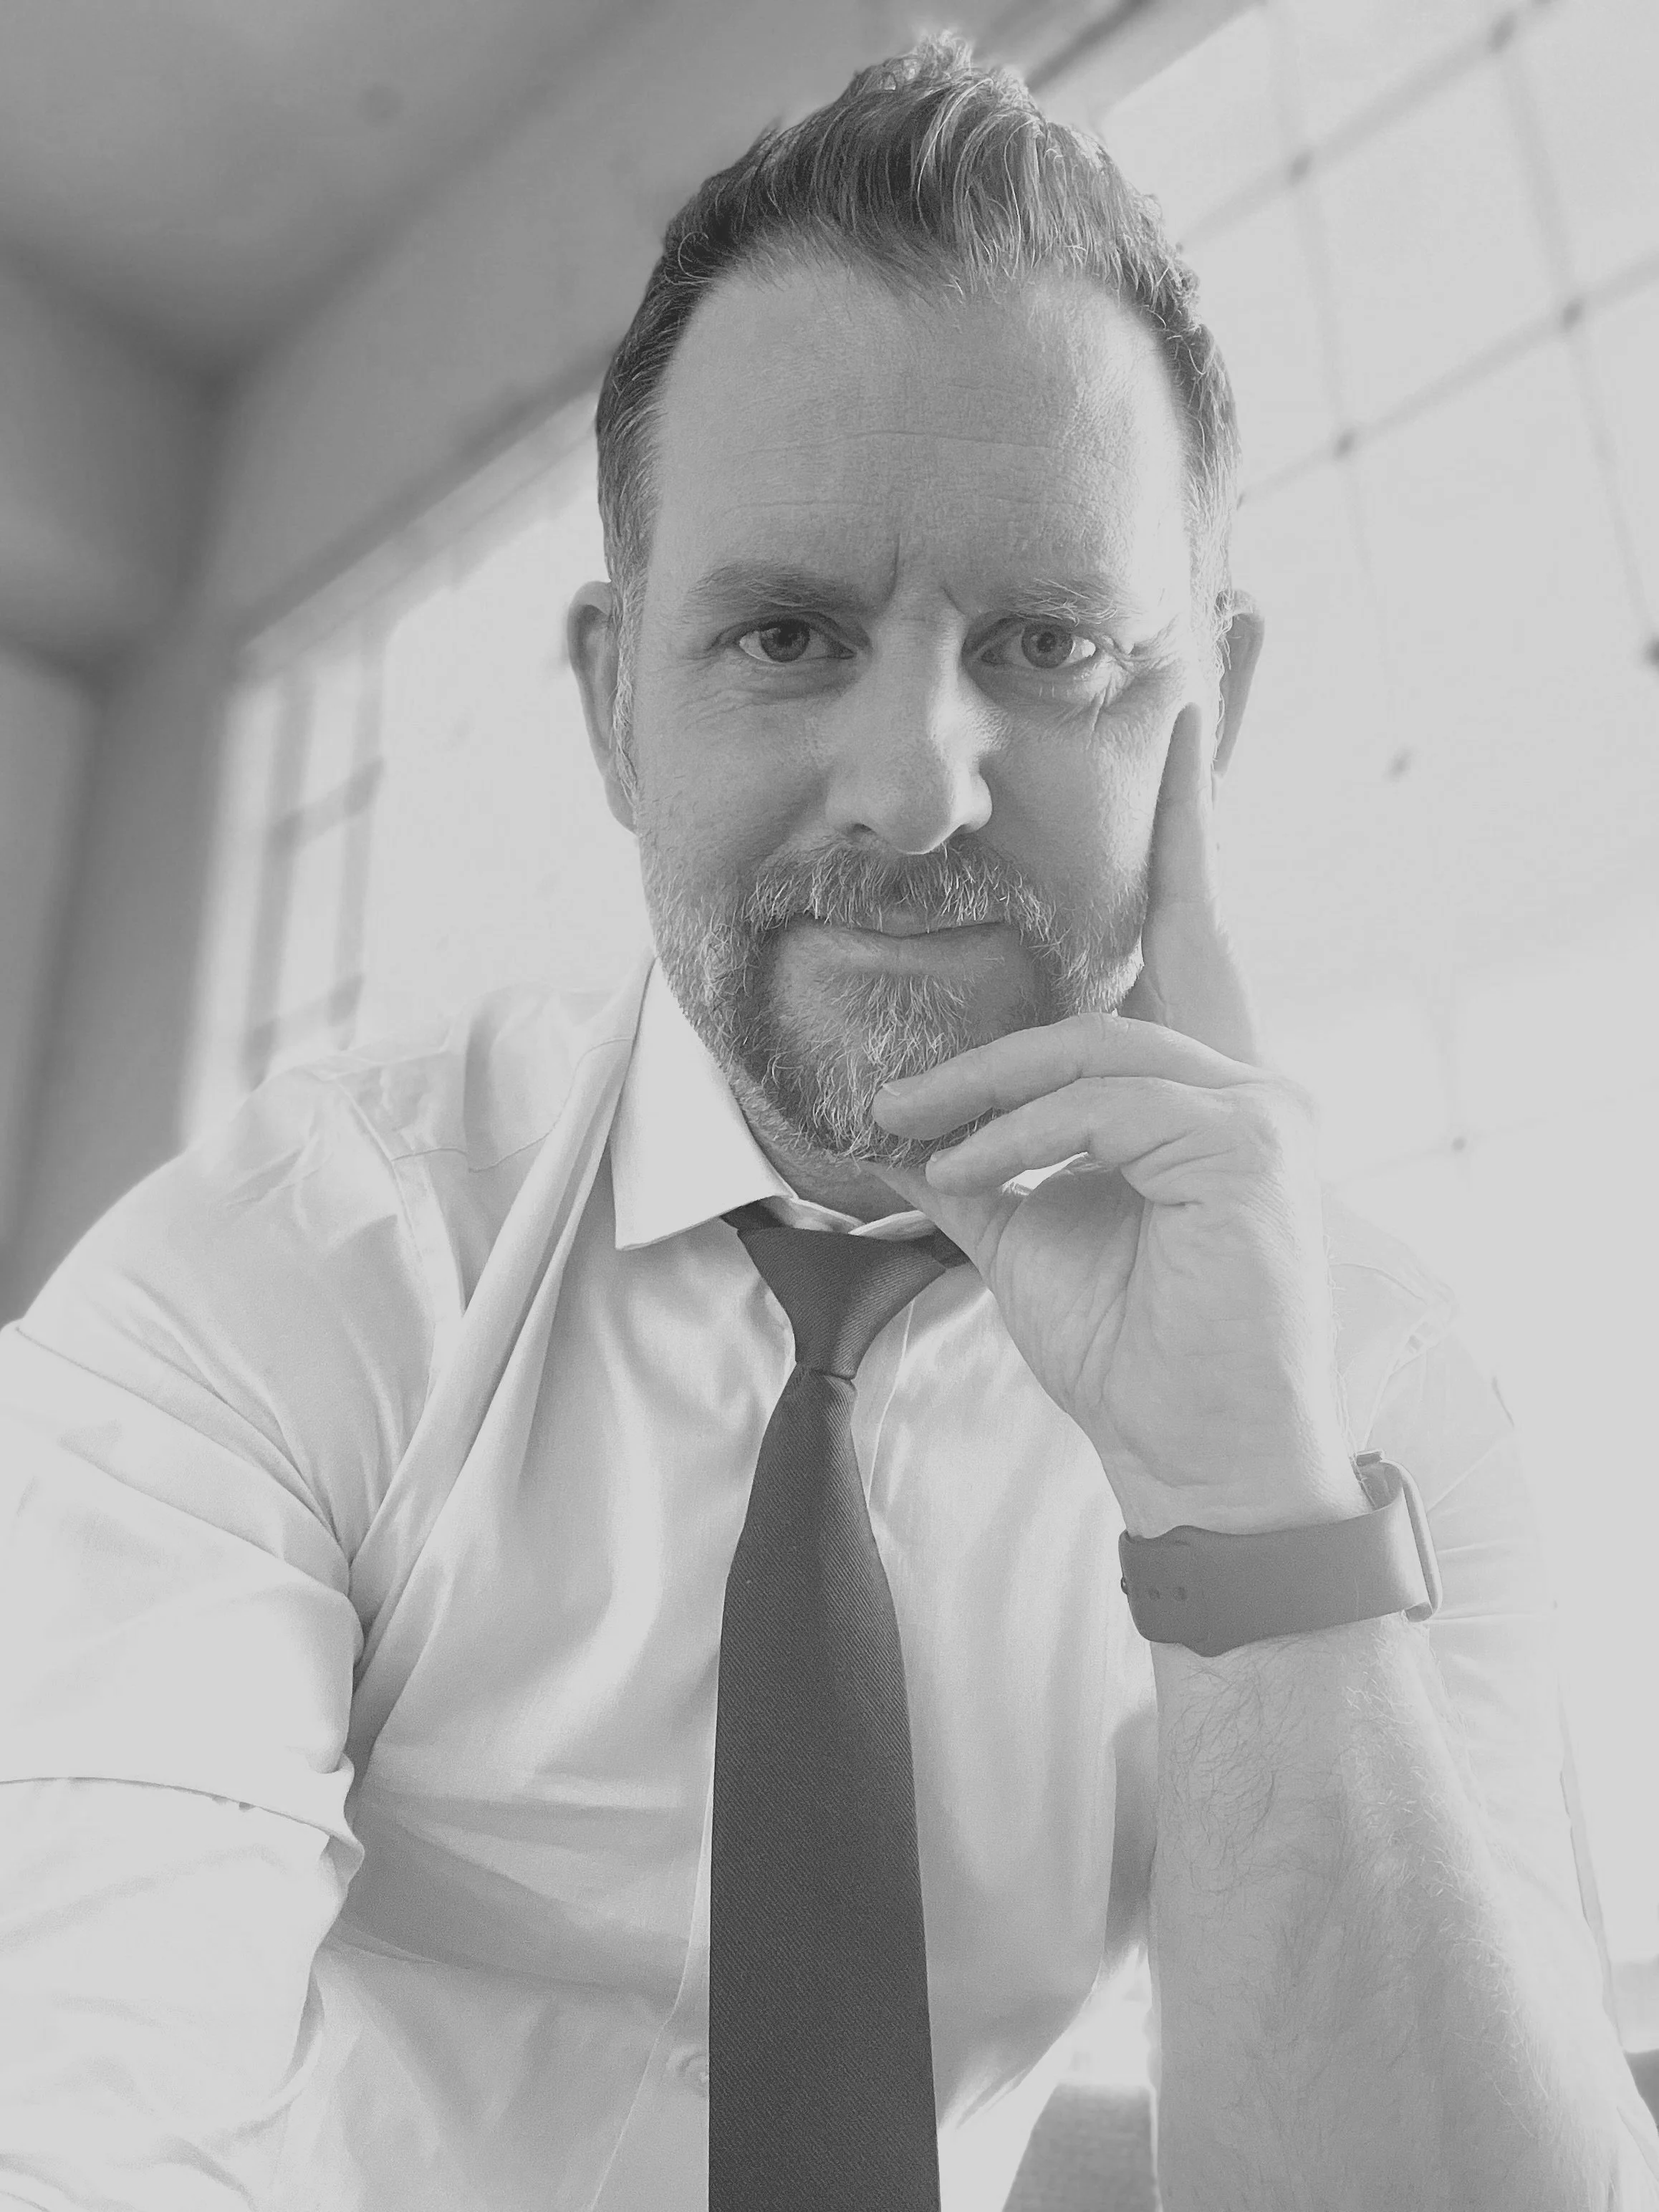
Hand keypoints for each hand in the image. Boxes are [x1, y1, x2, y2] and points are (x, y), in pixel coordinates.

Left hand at [873, 708, 1356, 1536]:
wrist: (1192, 1457)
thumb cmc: (1129, 1349)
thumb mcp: (1030, 1232)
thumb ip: (983, 1160)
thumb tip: (900, 1119)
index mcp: (1212, 1091)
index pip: (1193, 942)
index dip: (1186, 835)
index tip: (1188, 723)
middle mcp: (1257, 1083)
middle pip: (1134, 979)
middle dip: (1076, 915)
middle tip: (1032, 876)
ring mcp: (1266, 1110)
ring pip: (1096, 1049)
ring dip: (985, 1087)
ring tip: (913, 1129)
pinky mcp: (1253, 1146)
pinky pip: (1105, 1106)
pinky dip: (1022, 1136)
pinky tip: (970, 1176)